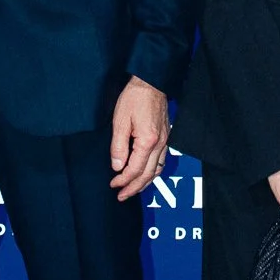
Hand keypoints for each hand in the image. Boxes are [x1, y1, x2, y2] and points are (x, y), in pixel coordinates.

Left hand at [109, 76, 169, 199]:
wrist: (151, 83)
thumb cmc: (135, 98)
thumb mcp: (120, 121)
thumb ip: (118, 146)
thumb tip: (117, 166)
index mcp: (148, 141)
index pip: (135, 169)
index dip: (123, 180)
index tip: (113, 185)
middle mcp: (160, 144)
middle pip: (148, 175)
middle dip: (134, 188)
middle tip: (122, 196)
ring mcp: (165, 141)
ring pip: (157, 170)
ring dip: (145, 183)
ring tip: (133, 189)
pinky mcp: (166, 137)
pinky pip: (161, 161)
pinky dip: (153, 172)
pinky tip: (145, 174)